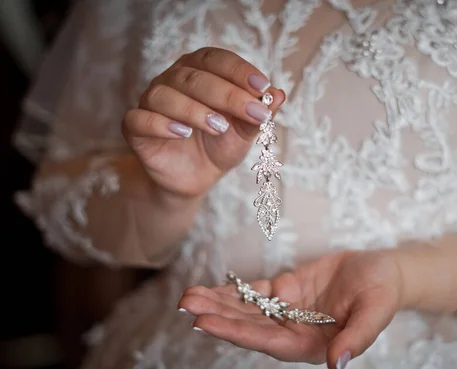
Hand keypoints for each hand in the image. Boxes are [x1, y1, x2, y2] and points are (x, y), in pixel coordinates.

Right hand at [122, 47, 284, 200]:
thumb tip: (279, 95)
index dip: (239, 71)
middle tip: (253, 113)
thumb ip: (260, 113)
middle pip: (193, 77)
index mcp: (200, 70)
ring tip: (219, 127)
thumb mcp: (245, 131)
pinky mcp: (135, 128)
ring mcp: (151, 102)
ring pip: (164, 95)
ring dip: (194, 109)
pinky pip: (139, 119)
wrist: (196, 178)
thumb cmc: (220, 145)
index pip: (216, 59)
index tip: (263, 87)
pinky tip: (182, 133)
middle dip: (227, 94)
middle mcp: (173, 80)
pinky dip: (160, 124)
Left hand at [178, 250, 404, 368]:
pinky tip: (210, 289)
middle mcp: (294, 331)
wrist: (385, 270)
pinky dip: (233, 291)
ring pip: (247, 309)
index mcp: (311, 344)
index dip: (236, 333)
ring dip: (218, 303)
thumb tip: (337, 366)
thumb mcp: (376, 311)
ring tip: (189, 296)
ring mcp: (288, 311)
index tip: (206, 323)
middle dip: (218, 316)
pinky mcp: (286, 291)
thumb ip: (357, 339)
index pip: (267, 341)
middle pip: (249, 326)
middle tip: (186, 304)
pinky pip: (255, 292)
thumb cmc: (383, 292)